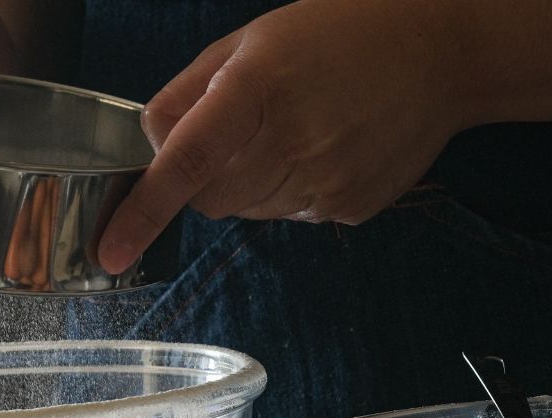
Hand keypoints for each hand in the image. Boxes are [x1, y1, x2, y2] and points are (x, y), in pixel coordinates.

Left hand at [97, 0, 465, 272]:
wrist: (441, 51)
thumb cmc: (339, 33)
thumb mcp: (251, 39)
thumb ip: (188, 93)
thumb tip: (152, 144)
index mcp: (258, 87)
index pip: (187, 162)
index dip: (143, 211)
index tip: (109, 251)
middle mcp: (293, 141)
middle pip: (211, 199)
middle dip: (205, 177)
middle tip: (242, 131)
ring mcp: (326, 182)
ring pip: (249, 212)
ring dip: (250, 183)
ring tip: (293, 131)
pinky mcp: (350, 208)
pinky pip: (292, 217)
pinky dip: (290, 192)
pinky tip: (323, 148)